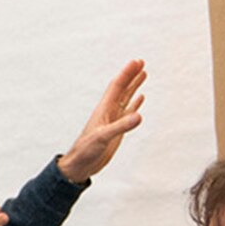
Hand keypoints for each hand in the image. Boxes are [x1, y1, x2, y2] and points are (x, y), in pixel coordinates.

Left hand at [55, 59, 146, 183]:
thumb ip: (121, 126)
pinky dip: (135, 104)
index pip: (117, 86)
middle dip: (131, 75)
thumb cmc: (86, 150)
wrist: (81, 164)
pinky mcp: (117, 129)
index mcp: (104, 109)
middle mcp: (109, 111)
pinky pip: (128, 112)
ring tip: (143, 74)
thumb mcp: (104, 137)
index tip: (137, 62)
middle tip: (141, 62)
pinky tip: (140, 98)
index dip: (126, 73)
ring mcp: (113, 119)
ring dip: (134, 86)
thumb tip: (139, 115)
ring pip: (126, 98)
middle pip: (122, 88)